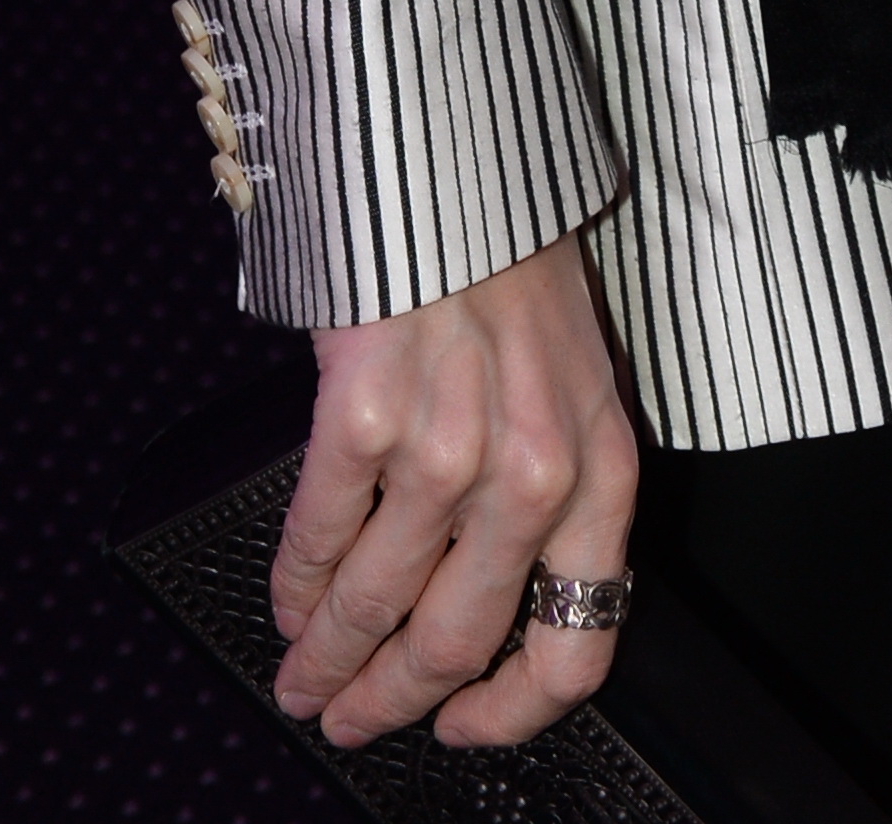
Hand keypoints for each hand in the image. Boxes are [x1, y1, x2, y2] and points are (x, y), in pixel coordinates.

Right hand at [274, 231, 635, 752]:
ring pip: (378, 605)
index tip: (464, 729)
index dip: (513, 713)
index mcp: (603, 469)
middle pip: (458, 643)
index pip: (580, 645)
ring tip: (304, 676)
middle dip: (393, 701)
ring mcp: (446, 448)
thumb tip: (484, 603)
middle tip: (350, 719)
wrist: (456, 162)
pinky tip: (288, 601)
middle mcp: (532, 473)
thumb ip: (552, 488)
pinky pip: (321, 540)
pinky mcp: (364, 417)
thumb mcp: (572, 382)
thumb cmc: (516, 266)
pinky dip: (296, 587)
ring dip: (328, 658)